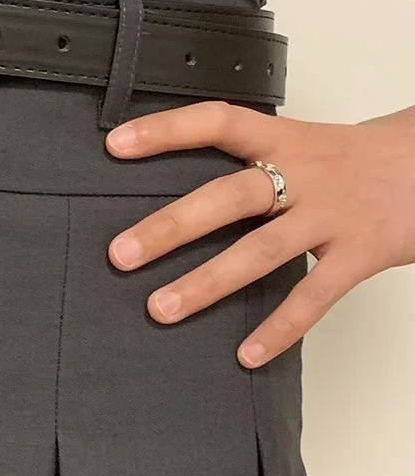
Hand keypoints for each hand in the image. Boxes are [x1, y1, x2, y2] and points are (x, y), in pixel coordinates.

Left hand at [104, 101, 414, 367]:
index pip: (216, 122)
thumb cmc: (349, 156)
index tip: (115, 145)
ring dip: (207, 283)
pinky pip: (314, 296)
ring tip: (161, 308)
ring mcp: (331, 216)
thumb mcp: (298, 141)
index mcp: (282, 139)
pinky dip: (280, 328)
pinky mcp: (360, 255)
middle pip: (229, 198)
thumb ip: (247, 159)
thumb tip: (178, 188)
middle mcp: (302, 174)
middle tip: (121, 254)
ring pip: (261, 252)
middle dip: (172, 227)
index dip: (165, 130)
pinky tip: (246, 354)